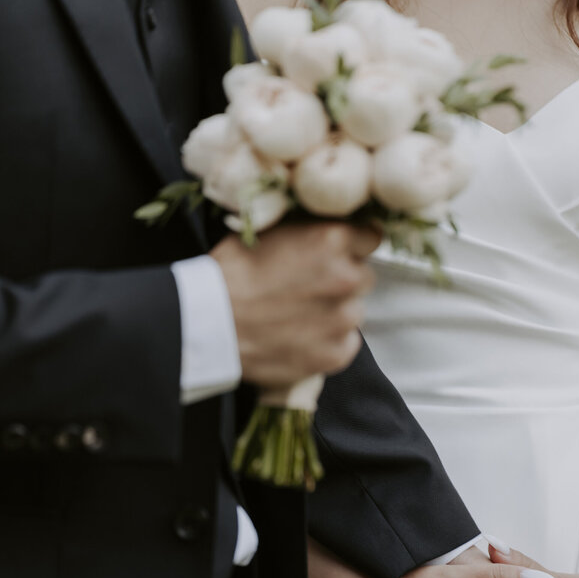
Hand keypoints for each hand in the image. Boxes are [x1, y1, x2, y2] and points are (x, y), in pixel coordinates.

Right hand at [212, 222, 378, 386]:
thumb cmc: (229, 273)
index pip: (370, 237)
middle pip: (363, 276)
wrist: (208, 325)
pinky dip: (330, 341)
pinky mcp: (336, 354)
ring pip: (354, 311)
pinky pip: (347, 343)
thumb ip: (306, 228)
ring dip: (335, 311)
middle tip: (308, 286)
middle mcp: (347, 278)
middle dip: (342, 279)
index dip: (352, 244)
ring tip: (298, 315)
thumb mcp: (267, 230)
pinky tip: (301, 337)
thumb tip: (326, 223)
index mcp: (332, 239)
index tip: (337, 252)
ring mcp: (344, 319)